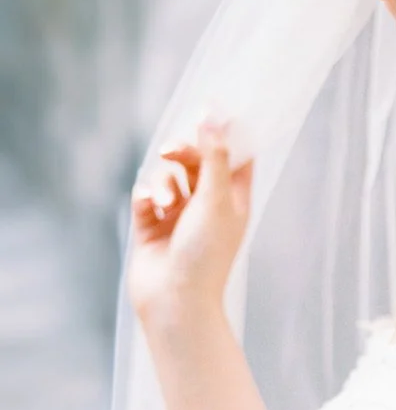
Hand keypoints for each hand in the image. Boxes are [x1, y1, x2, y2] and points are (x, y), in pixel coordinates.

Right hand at [128, 121, 252, 322]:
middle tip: (170, 149)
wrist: (175, 301)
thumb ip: (215, 158)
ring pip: (168, 177)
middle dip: (183, 152)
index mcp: (234, 201)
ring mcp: (178, 217)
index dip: (227, 134)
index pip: (236, 158)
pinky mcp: (151, 227)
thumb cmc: (205, 254)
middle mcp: (208, 207)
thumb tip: (214, 118)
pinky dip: (145, 197)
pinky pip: (144, 195)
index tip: (214, 108)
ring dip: (163, 183)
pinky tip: (148, 210)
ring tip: (165, 204)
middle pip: (197, 161)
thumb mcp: (216, 200)